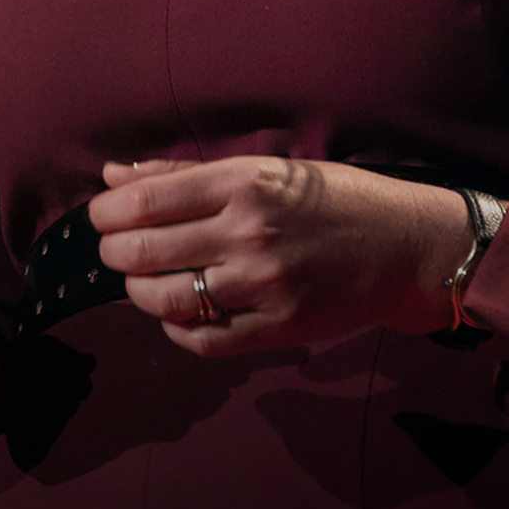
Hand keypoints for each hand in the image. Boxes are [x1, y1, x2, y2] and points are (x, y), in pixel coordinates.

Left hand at [88, 157, 471, 355]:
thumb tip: (112, 176)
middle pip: (145, 251)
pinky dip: (176, 330)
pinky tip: (177, 316)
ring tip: (142, 283)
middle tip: (116, 251)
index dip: (107, 214)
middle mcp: (249, 231)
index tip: (102, 216)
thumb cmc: (334, 198)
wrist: (405, 244)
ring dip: (139, 293)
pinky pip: (204, 340)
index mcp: (243, 182)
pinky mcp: (280, 327)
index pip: (145, 202)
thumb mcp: (265, 168)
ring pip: (167, 300)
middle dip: (114, 253)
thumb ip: (184, 175)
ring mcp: (264, 284)